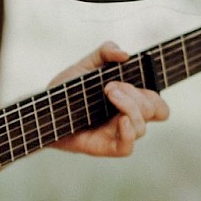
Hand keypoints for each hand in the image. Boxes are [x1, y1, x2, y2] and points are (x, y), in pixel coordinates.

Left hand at [51, 42, 168, 157]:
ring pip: (142, 128)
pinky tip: (120, 120)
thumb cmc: (66, 91)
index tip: (133, 80)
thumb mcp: (85, 65)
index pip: (158, 106)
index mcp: (129, 102)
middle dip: (136, 95)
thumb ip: (105, 51)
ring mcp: (116, 134)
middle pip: (153, 112)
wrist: (42, 109)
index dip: (154, 95)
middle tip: (110, 86)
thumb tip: (125, 54)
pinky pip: (127, 148)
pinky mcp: (104, 147)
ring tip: (108, 93)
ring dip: (130, 106)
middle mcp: (126, 119)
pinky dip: (129, 134)